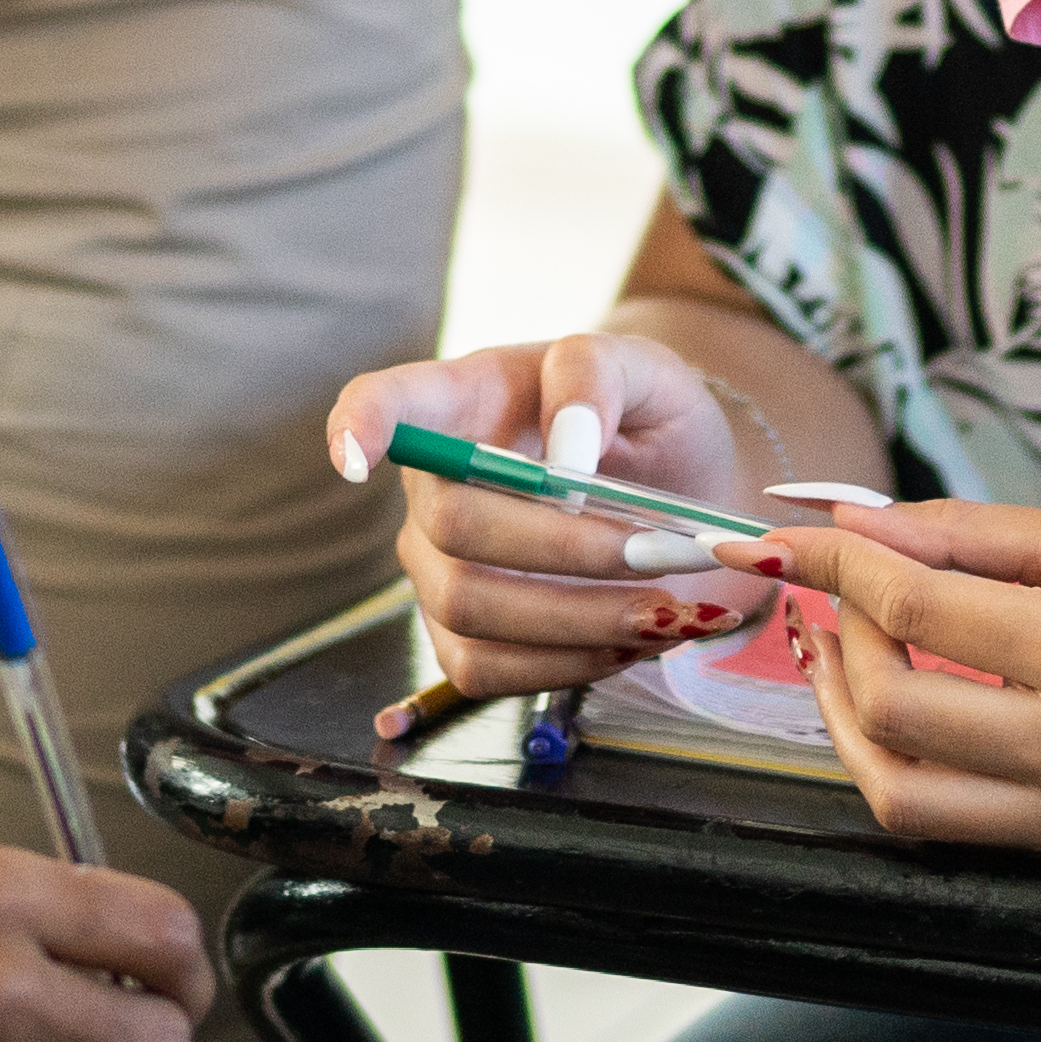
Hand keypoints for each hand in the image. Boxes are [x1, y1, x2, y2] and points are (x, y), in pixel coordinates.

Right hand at [325, 332, 787, 698]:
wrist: (684, 494)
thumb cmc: (648, 421)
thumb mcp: (645, 371)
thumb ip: (598, 375)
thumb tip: (566, 455)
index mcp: (466, 401)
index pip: (385, 404)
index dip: (357, 427)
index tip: (355, 458)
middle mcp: (434, 487)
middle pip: (452, 524)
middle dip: (565, 547)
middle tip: (659, 552)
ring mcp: (438, 568)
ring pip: (469, 608)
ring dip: (578, 616)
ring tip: (666, 607)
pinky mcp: (461, 639)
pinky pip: (485, 670)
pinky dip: (566, 664)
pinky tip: (629, 640)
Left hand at [777, 502, 1040, 852]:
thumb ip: (971, 535)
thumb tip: (854, 526)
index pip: (915, 609)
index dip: (837, 564)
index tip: (790, 535)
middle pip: (892, 713)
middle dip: (839, 637)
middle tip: (839, 588)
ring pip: (906, 799)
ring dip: (849, 724)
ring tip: (846, 654)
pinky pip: (963, 826)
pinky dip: (914, 766)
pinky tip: (913, 704)